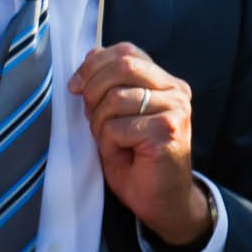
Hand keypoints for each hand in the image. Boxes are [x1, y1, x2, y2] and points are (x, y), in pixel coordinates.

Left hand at [71, 43, 207, 246]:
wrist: (163, 200)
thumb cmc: (137, 160)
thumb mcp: (117, 116)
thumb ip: (109, 86)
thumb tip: (91, 55)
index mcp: (166, 82)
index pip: (127, 51)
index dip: (94, 65)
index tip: (75, 87)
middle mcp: (176, 91)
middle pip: (123, 65)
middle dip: (93, 90)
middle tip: (90, 118)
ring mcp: (175, 109)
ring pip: (116, 98)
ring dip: (100, 124)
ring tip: (112, 142)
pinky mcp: (167, 130)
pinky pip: (118, 126)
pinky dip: (109, 143)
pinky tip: (124, 154)